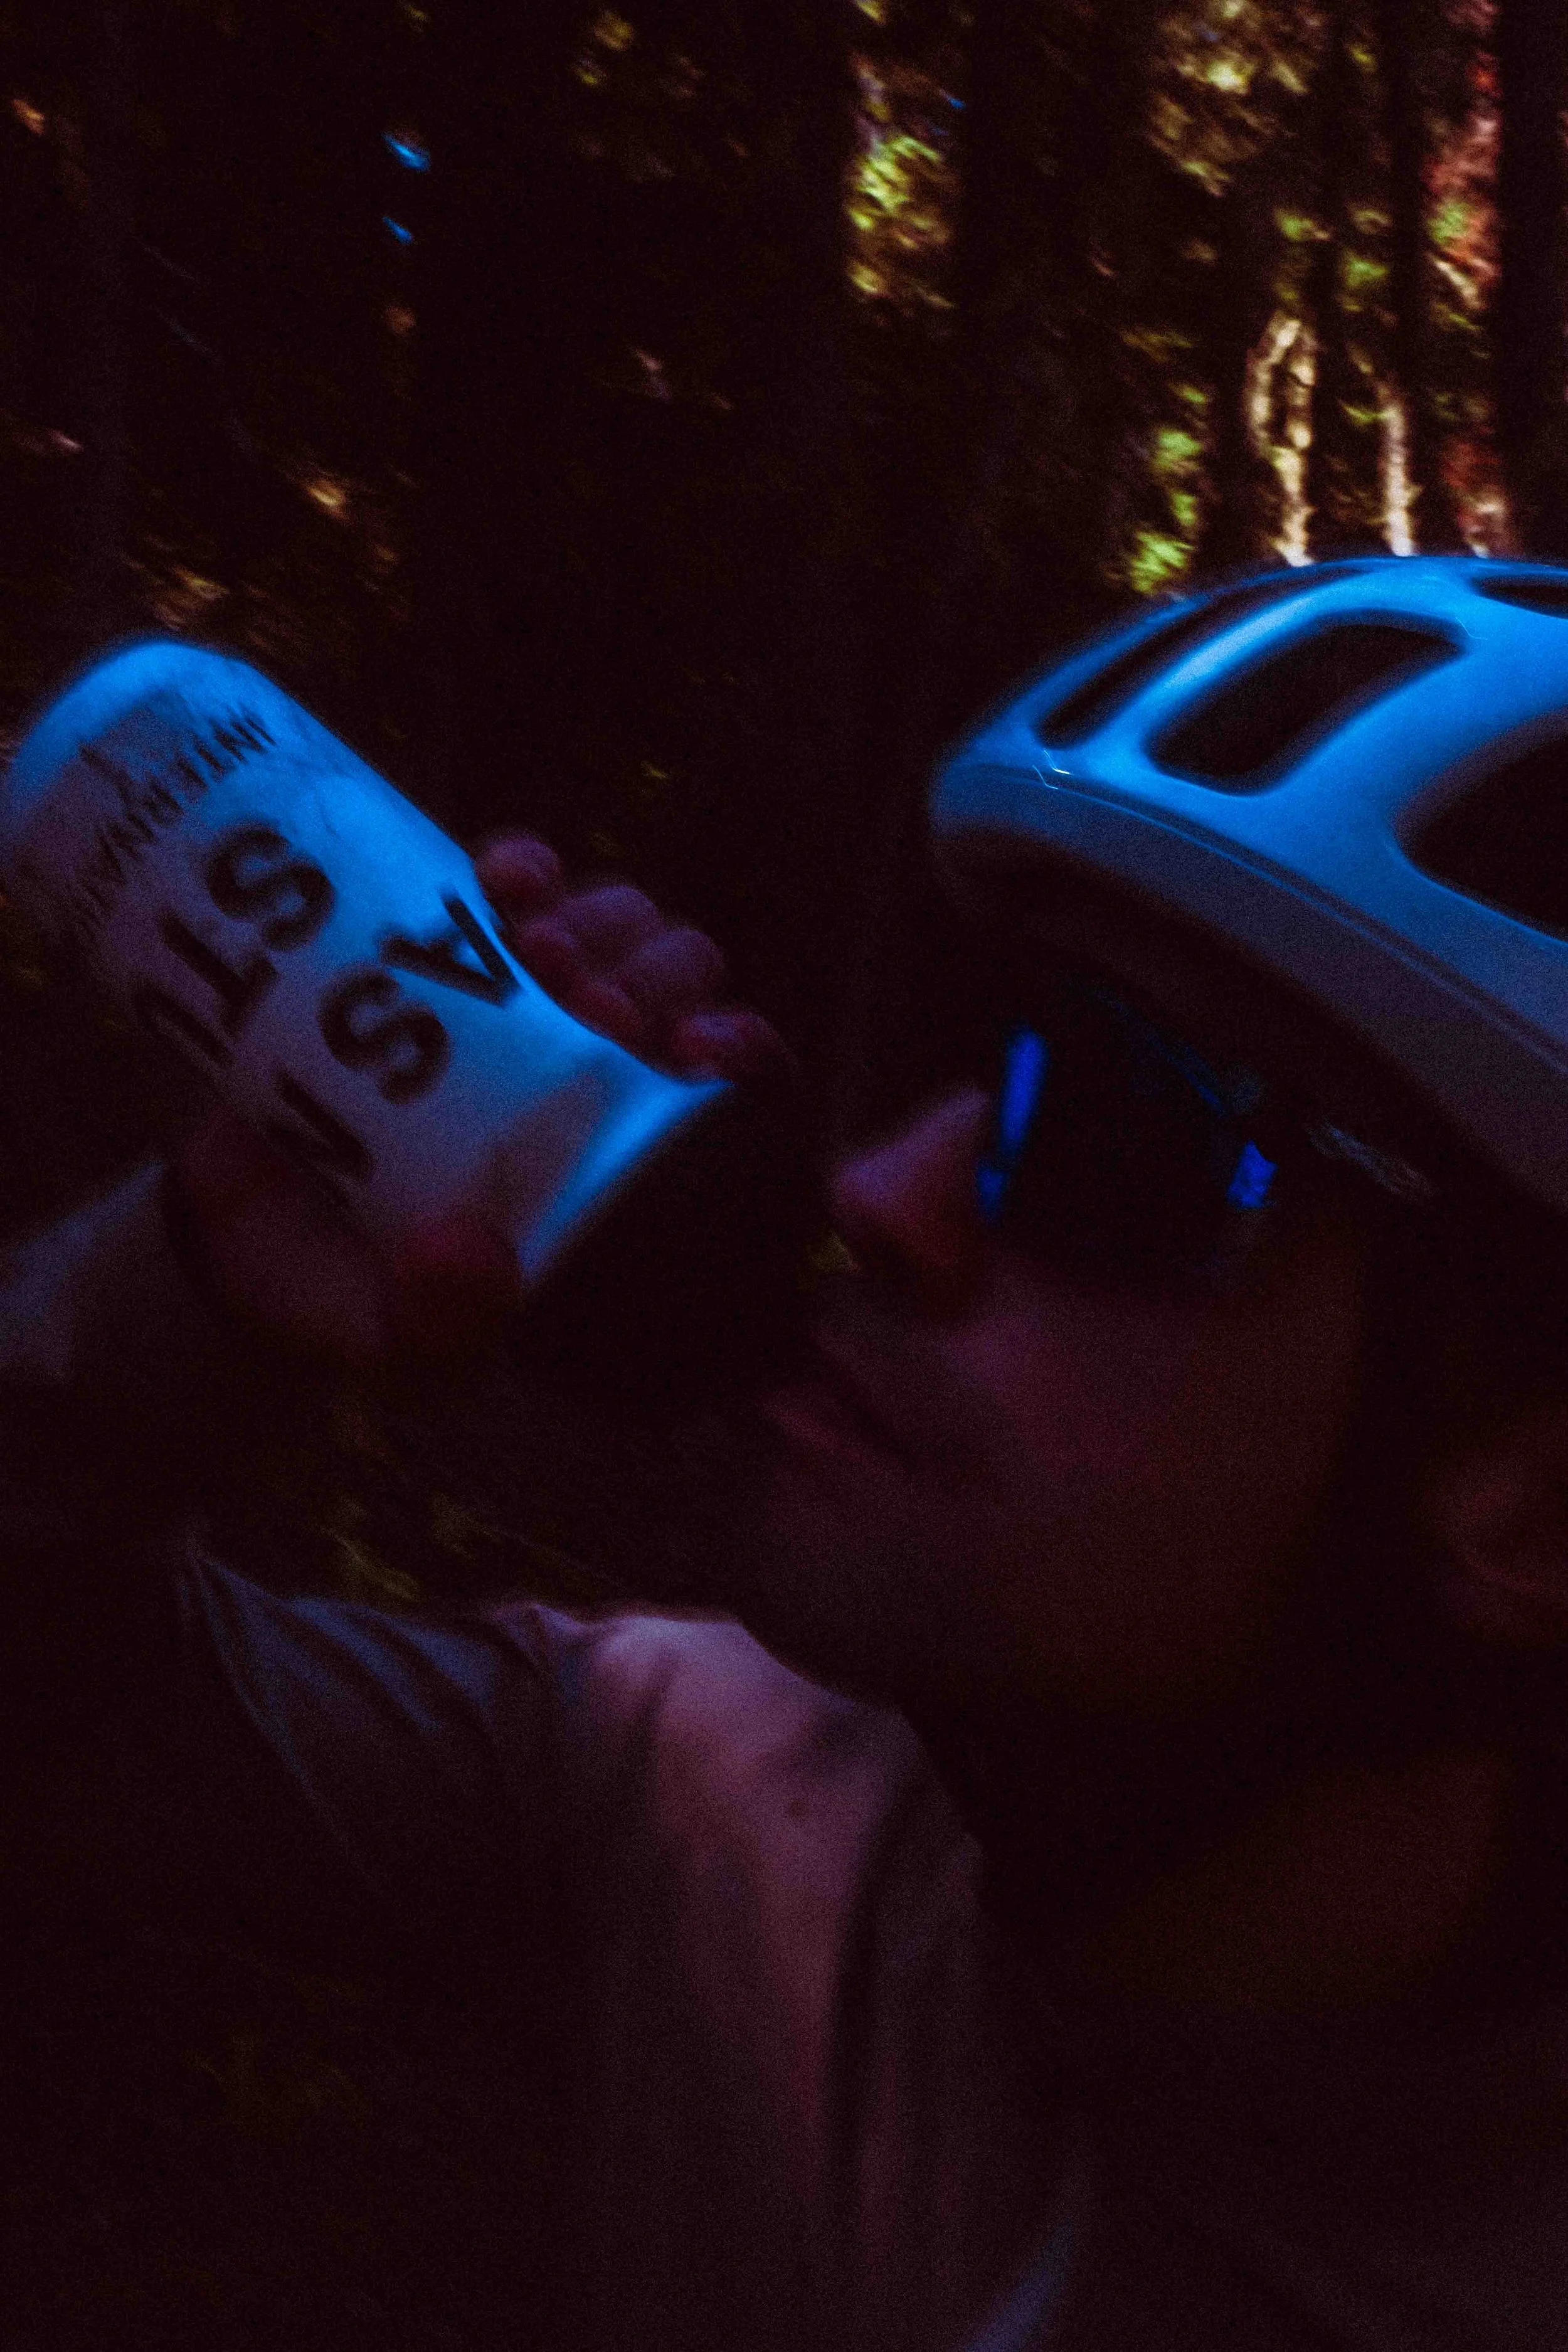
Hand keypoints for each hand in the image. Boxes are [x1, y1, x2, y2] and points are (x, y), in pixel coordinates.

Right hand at [173, 833, 798, 1371]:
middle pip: (679, 988)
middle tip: (591, 1004)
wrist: (213, 1219)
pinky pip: (520, 885)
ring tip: (536, 951)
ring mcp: (519, 1004)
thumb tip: (480, 1263)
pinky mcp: (445, 946)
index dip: (736, 1059)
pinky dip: (526, 868)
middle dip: (655, 979)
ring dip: (598, 921)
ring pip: (616, 925)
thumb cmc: (328, 1291)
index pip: (724, 1097)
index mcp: (607, 1170)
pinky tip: (504, 881)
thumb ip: (436, 1325)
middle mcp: (585, 1079)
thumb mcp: (383, 1337)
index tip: (692, 1049)